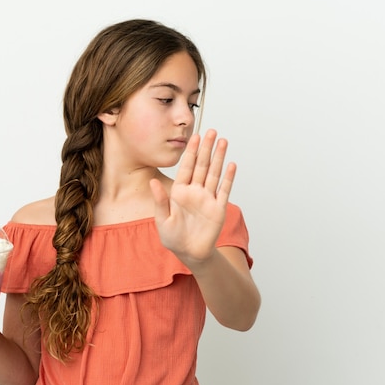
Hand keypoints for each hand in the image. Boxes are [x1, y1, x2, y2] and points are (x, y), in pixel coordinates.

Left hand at [150, 129, 234, 265]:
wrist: (189, 253)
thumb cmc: (173, 238)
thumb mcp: (162, 220)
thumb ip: (160, 201)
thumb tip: (152, 182)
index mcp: (179, 192)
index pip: (186, 167)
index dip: (190, 152)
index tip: (193, 137)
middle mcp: (195, 192)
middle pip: (202, 166)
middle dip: (206, 148)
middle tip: (210, 131)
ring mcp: (208, 199)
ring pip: (214, 174)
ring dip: (218, 158)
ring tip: (222, 141)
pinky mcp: (218, 208)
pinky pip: (224, 190)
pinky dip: (228, 178)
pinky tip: (231, 165)